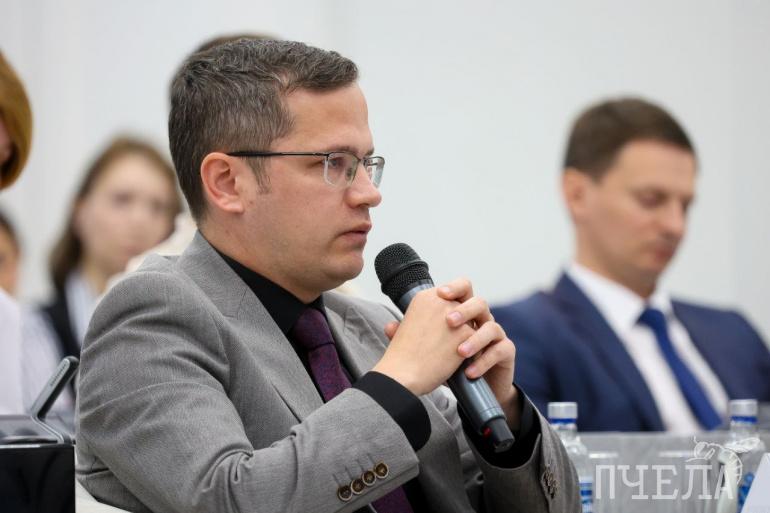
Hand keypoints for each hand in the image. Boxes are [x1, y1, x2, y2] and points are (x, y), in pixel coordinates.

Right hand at [373, 287, 472, 395]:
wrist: (403, 374)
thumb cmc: (402, 356)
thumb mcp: (405, 326)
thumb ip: (421, 317)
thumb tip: (431, 319)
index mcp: (425, 297)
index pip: (450, 295)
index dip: (450, 310)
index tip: (445, 324)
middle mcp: (441, 301)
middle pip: (462, 309)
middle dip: (459, 325)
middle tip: (443, 342)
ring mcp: (455, 316)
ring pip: (470, 325)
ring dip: (465, 338)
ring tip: (447, 353)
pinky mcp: (466, 333)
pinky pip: (476, 340)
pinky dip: (470, 351)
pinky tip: (456, 360)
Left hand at [383, 278, 519, 428]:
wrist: (475, 390)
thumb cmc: (451, 364)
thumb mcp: (431, 349)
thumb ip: (413, 335)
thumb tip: (389, 326)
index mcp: (464, 313)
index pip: (463, 289)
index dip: (455, 287)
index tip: (440, 293)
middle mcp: (481, 320)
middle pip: (480, 303)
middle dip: (464, 310)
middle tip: (449, 321)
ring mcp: (496, 335)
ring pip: (492, 327)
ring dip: (475, 339)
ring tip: (460, 353)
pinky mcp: (506, 353)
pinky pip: (500, 350)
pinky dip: (484, 361)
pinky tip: (470, 371)